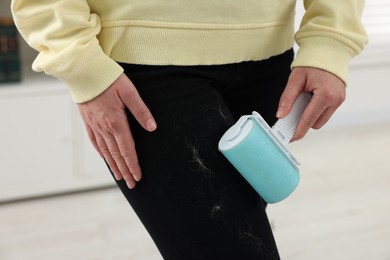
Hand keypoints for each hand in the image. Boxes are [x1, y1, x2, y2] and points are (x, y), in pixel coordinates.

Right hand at [77, 73, 156, 188]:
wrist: (82, 71)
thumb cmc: (107, 79)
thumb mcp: (129, 92)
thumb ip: (141, 111)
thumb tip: (152, 128)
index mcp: (116, 122)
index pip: (127, 149)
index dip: (133, 164)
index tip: (138, 176)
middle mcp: (104, 128)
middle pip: (116, 155)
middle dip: (125, 171)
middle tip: (132, 184)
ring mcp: (94, 125)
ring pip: (105, 151)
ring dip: (114, 165)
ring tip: (120, 177)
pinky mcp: (88, 121)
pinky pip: (95, 141)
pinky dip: (101, 152)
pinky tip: (105, 158)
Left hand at [276, 67, 345, 141]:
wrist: (328, 51)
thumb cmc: (312, 63)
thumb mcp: (295, 80)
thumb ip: (287, 98)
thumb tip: (280, 115)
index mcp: (325, 95)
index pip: (309, 119)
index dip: (298, 130)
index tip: (291, 138)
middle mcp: (335, 99)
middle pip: (316, 123)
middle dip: (304, 122)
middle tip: (292, 115)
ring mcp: (339, 100)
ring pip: (322, 120)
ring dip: (311, 116)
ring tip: (302, 103)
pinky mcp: (340, 99)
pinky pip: (326, 112)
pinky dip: (316, 111)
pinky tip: (310, 101)